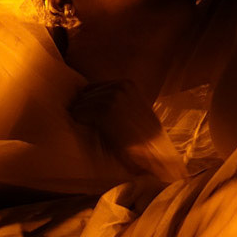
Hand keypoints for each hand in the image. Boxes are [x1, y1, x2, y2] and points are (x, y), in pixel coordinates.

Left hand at [70, 81, 186, 178]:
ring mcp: (114, 98)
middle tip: (85, 122)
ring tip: (85, 126)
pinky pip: (80, 112)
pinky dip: (79, 120)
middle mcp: (121, 87)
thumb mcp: (134, 110)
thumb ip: (118, 101)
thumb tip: (89, 98)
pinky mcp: (106, 111)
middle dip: (83, 107)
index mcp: (127, 84)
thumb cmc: (144, 137)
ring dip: (80, 115)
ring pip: (82, 102)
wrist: (156, 153)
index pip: (93, 87)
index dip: (89, 102)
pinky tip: (86, 128)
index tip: (89, 116)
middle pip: (86, 93)